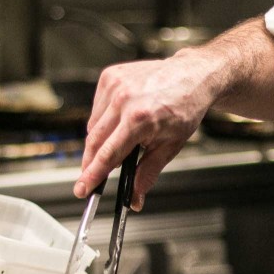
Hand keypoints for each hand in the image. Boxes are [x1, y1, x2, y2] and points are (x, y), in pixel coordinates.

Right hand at [75, 53, 210, 210]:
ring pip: (93, 126)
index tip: (82, 189)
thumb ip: (148, 173)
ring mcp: (115, 85)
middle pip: (94, 141)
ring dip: (99, 140)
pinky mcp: (110, 76)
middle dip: (89, 163)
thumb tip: (135, 198)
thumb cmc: (185, 107)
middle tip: (89, 178)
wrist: (192, 75)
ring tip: (120, 140)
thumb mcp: (170, 145)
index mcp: (140, 119)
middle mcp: (124, 100)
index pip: (107, 155)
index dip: (92, 175)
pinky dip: (103, 120)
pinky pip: (97, 108)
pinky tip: (119, 120)